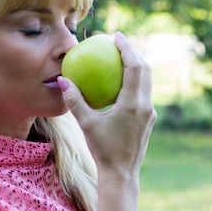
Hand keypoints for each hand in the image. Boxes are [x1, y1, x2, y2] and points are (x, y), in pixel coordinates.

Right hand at [58, 32, 156, 179]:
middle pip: (145, 70)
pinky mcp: (147, 120)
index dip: (128, 49)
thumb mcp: (85, 124)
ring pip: (146, 82)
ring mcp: (148, 113)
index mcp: (133, 104)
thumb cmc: (102, 149)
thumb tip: (62, 80)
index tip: (117, 36)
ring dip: (136, 67)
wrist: (121, 173)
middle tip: (119, 42)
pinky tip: (119, 83)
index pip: (134, 67)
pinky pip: (142, 93)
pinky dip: (133, 82)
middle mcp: (145, 106)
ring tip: (120, 58)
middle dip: (134, 53)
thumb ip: (75, 100)